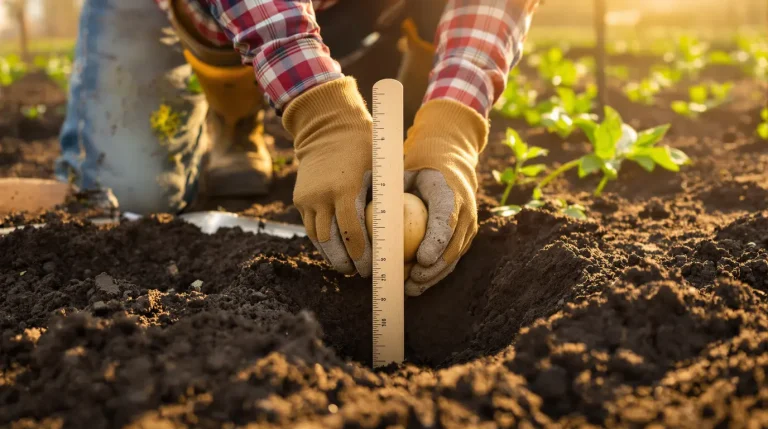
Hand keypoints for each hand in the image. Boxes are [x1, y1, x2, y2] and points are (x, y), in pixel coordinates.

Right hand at [282, 78, 371, 276]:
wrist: (327, 127)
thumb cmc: (366, 146)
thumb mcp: (382, 166)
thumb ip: (389, 197)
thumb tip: (409, 229)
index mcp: (345, 188)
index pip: (353, 232)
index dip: (362, 255)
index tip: (373, 268)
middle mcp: (322, 196)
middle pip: (331, 242)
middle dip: (346, 263)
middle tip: (361, 274)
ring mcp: (307, 199)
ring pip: (317, 238)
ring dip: (332, 256)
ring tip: (348, 267)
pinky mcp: (299, 199)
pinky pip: (310, 228)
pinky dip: (323, 243)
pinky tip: (337, 251)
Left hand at [403, 99, 488, 295]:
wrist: (448, 170)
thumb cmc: (416, 174)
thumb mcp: (403, 175)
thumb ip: (389, 191)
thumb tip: (368, 210)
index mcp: (448, 192)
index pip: (445, 219)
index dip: (435, 241)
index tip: (421, 259)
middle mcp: (465, 211)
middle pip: (452, 245)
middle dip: (434, 268)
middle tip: (412, 280)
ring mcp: (467, 227)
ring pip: (453, 257)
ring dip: (433, 276)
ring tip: (411, 288)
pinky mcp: (464, 238)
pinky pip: (451, 260)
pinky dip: (434, 274)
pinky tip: (415, 286)